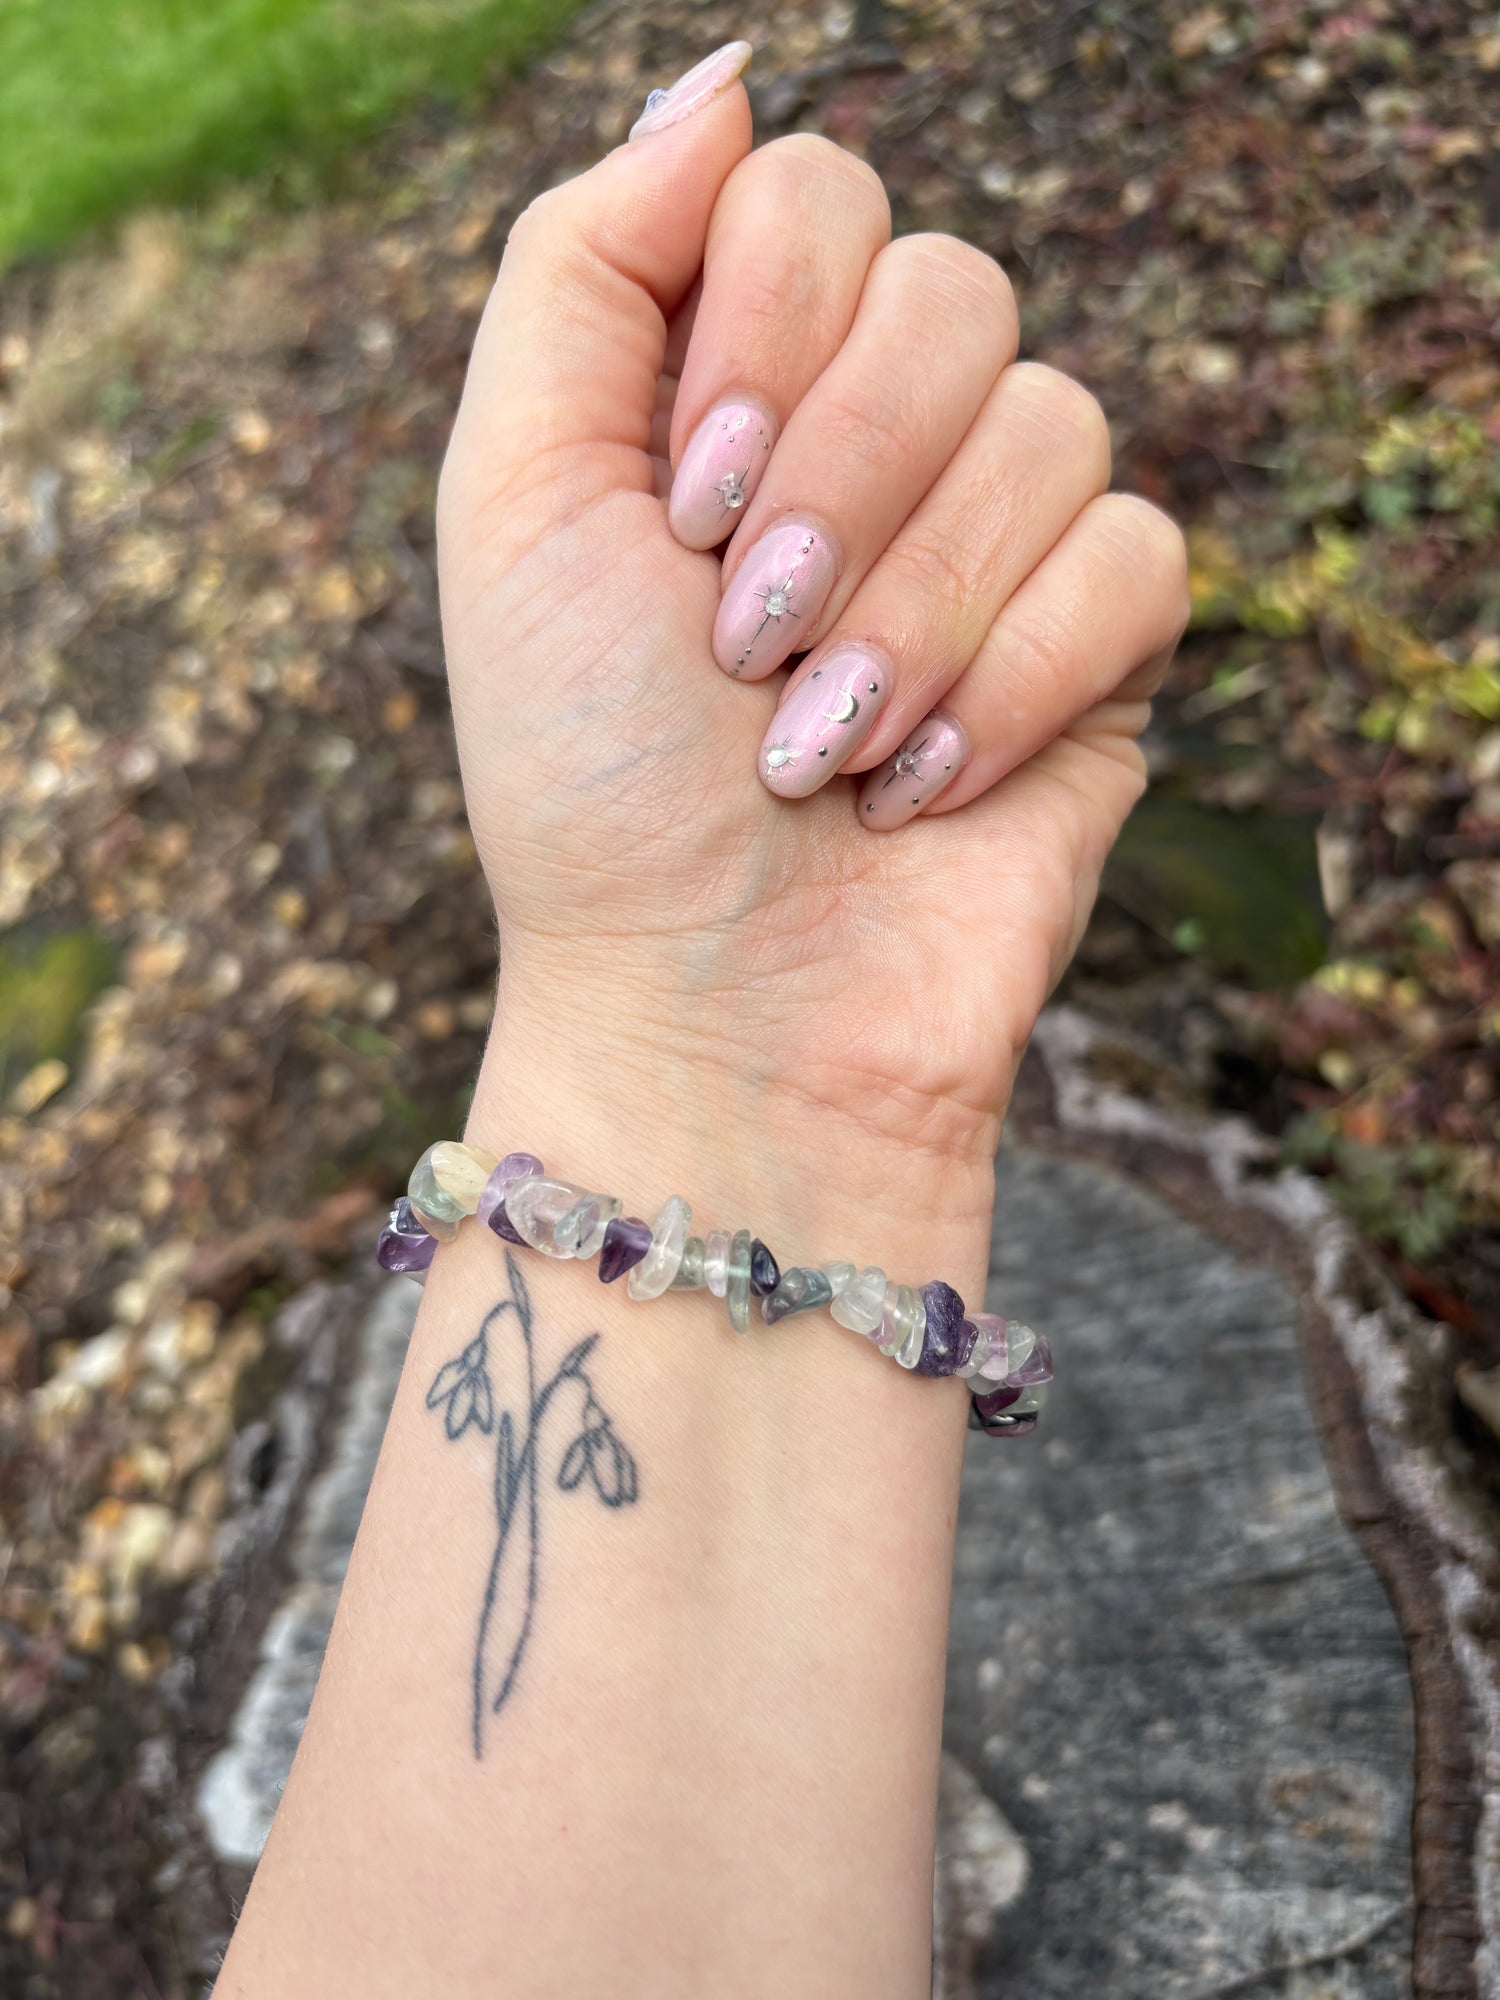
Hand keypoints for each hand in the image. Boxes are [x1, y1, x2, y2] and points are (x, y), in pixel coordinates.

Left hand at [437, 44, 1186, 1270]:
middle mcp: (877, 436)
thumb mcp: (511, 501)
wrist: (706, 1016)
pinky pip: (1136, 562)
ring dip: (914, 610)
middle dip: (843, 485)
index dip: (768, 332)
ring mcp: (998, 541)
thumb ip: (583, 263)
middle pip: (954, 290)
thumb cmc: (592, 783)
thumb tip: (725, 81)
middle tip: (748, 645)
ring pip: (1058, 425)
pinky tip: (921, 790)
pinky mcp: (1100, 653)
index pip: (817, 193)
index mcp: (733, 381)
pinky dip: (1013, 687)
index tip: (690, 504)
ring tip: (821, 749)